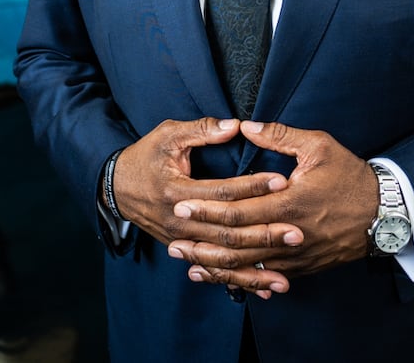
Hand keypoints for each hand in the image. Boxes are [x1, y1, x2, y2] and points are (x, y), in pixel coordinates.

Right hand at [113, 117, 299, 294]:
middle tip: (297, 232)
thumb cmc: (145, 157)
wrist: (116, 188)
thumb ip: (201, 130)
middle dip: (264, 233)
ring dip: (256, 266)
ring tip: (286, 273)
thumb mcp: (168, 136)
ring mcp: (181, 241)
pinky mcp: (184, 250)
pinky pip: (215, 269)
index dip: (253, 186)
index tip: (283, 181)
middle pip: (227, 231)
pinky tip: (265, 288)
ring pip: (223, 258)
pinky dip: (241, 281)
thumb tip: (235, 126)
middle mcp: (179, 222)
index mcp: (176, 191)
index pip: (222, 191)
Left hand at [167, 120, 378, 295]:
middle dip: (201, 244)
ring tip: (187, 263)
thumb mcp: (319, 146)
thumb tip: (243, 125)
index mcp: (288, 203)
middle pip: (235, 245)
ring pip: (247, 267)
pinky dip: (239, 279)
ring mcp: (295, 255)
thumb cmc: (352, 176)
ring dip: (215, 266)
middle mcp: (288, 235)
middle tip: (172, 241)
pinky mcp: (302, 266)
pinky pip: (265, 277)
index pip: (237, 210)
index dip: (206, 209)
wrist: (386, 213)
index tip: (181, 204)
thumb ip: (278, 136)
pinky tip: (220, 277)